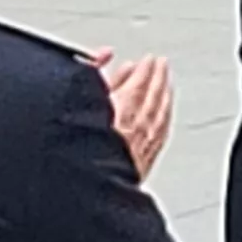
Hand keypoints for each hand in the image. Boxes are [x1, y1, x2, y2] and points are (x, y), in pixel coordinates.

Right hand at [90, 48, 176, 178]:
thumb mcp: (78, 102)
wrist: (81, 186)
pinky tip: (165, 115)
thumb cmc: (75, 148)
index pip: (138, 85)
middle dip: (158, 78)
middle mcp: (134, 129)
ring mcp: (141, 148)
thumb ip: (92, 75)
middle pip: (153, 97)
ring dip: (164, 96)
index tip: (149, 60)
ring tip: (167, 84)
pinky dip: (164, 119)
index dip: (144, 70)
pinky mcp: (142, 164)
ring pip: (160, 115)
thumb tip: (105, 54)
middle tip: (162, 64)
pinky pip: (160, 133)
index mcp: (119, 113)